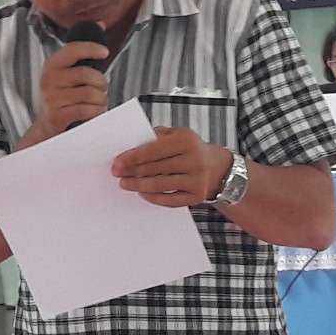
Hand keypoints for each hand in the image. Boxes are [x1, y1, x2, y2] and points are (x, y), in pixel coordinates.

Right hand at [23, 40, 109, 144]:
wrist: (48, 125)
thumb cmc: (63, 96)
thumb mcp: (68, 71)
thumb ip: (83, 51)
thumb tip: (100, 23)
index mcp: (52, 65)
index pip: (72, 50)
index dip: (91, 48)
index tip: (104, 52)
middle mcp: (49, 79)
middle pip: (87, 75)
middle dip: (102, 83)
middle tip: (101, 89)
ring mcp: (52, 98)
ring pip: (91, 94)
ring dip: (101, 100)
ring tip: (98, 102)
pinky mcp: (58, 115)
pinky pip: (88, 110)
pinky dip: (97, 112)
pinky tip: (95, 112)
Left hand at [112, 126, 227, 208]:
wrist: (218, 167)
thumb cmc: (190, 148)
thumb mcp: (178, 134)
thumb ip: (157, 136)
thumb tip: (131, 146)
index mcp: (186, 140)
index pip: (153, 150)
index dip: (132, 157)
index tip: (117, 163)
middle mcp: (194, 160)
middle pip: (155, 168)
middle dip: (132, 172)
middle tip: (116, 174)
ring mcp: (197, 180)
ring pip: (160, 185)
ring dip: (139, 186)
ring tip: (125, 184)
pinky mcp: (197, 196)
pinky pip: (170, 200)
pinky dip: (154, 197)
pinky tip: (142, 193)